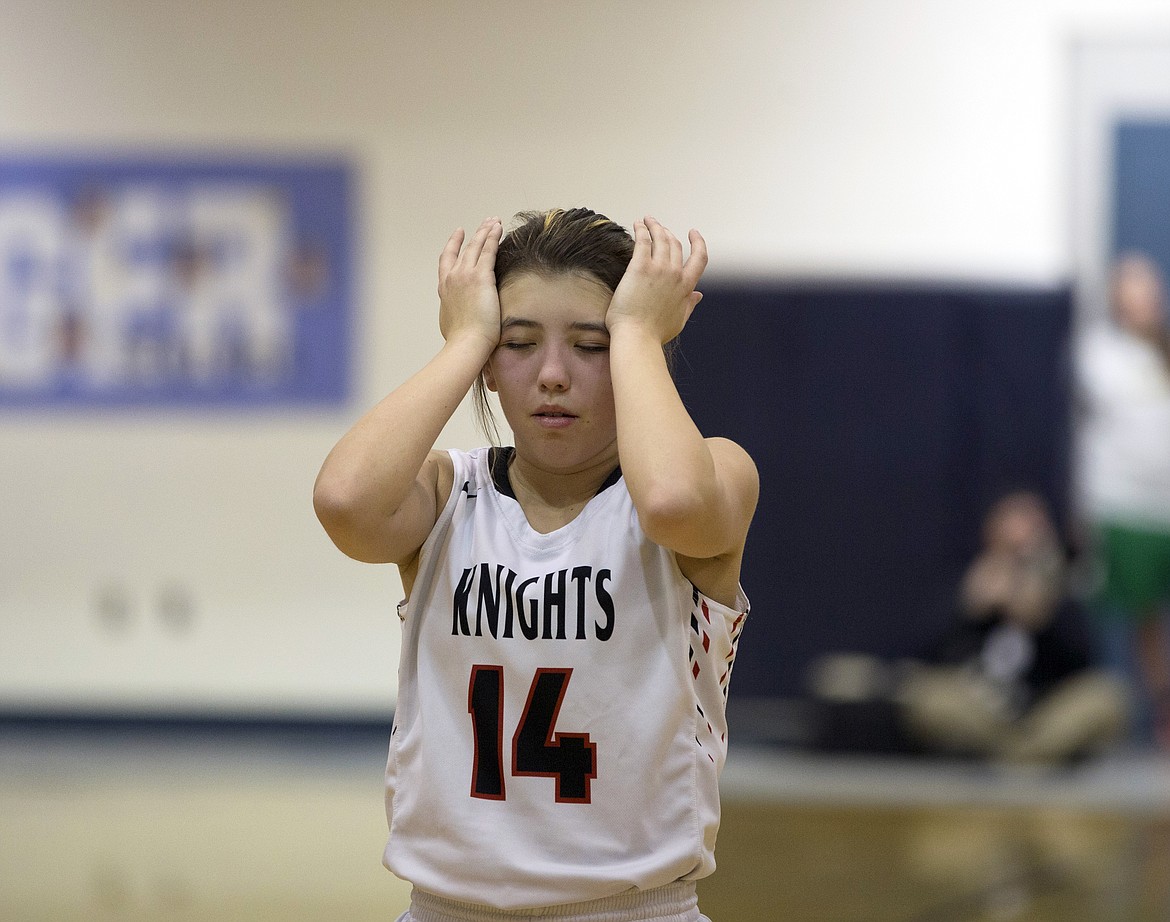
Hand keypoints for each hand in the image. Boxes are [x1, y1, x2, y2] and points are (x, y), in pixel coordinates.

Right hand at [437, 217, 502, 348]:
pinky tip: (499, 228)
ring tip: (493, 221)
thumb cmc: (461, 341)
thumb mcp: (451, 324)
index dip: (453, 246)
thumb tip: (460, 317)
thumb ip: (454, 313)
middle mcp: (452, 278)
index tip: (458, 235)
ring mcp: (465, 275)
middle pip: (463, 249)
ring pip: (476, 246)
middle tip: (482, 224)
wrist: (466, 344)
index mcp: (444, 290)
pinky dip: (493, 237)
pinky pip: (488, 250)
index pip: (447, 261)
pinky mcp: (481, 277)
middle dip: (473, 235)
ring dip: (485, 231)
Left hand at [606, 216, 707, 343]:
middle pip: (675, 244)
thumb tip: (698, 295)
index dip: (698, 242)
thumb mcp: (679, 320)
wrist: (637, 338)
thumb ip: (689, 305)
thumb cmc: (654, 334)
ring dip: (655, 226)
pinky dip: (642, 229)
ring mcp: (658, 269)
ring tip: (647, 220)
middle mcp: (675, 274)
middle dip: (668, 232)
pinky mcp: (640, 267)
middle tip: (659, 227)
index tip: (693, 234)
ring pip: (661, 238)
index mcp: (687, 287)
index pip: (699, 258)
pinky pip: (643, 240)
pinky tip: (638, 224)